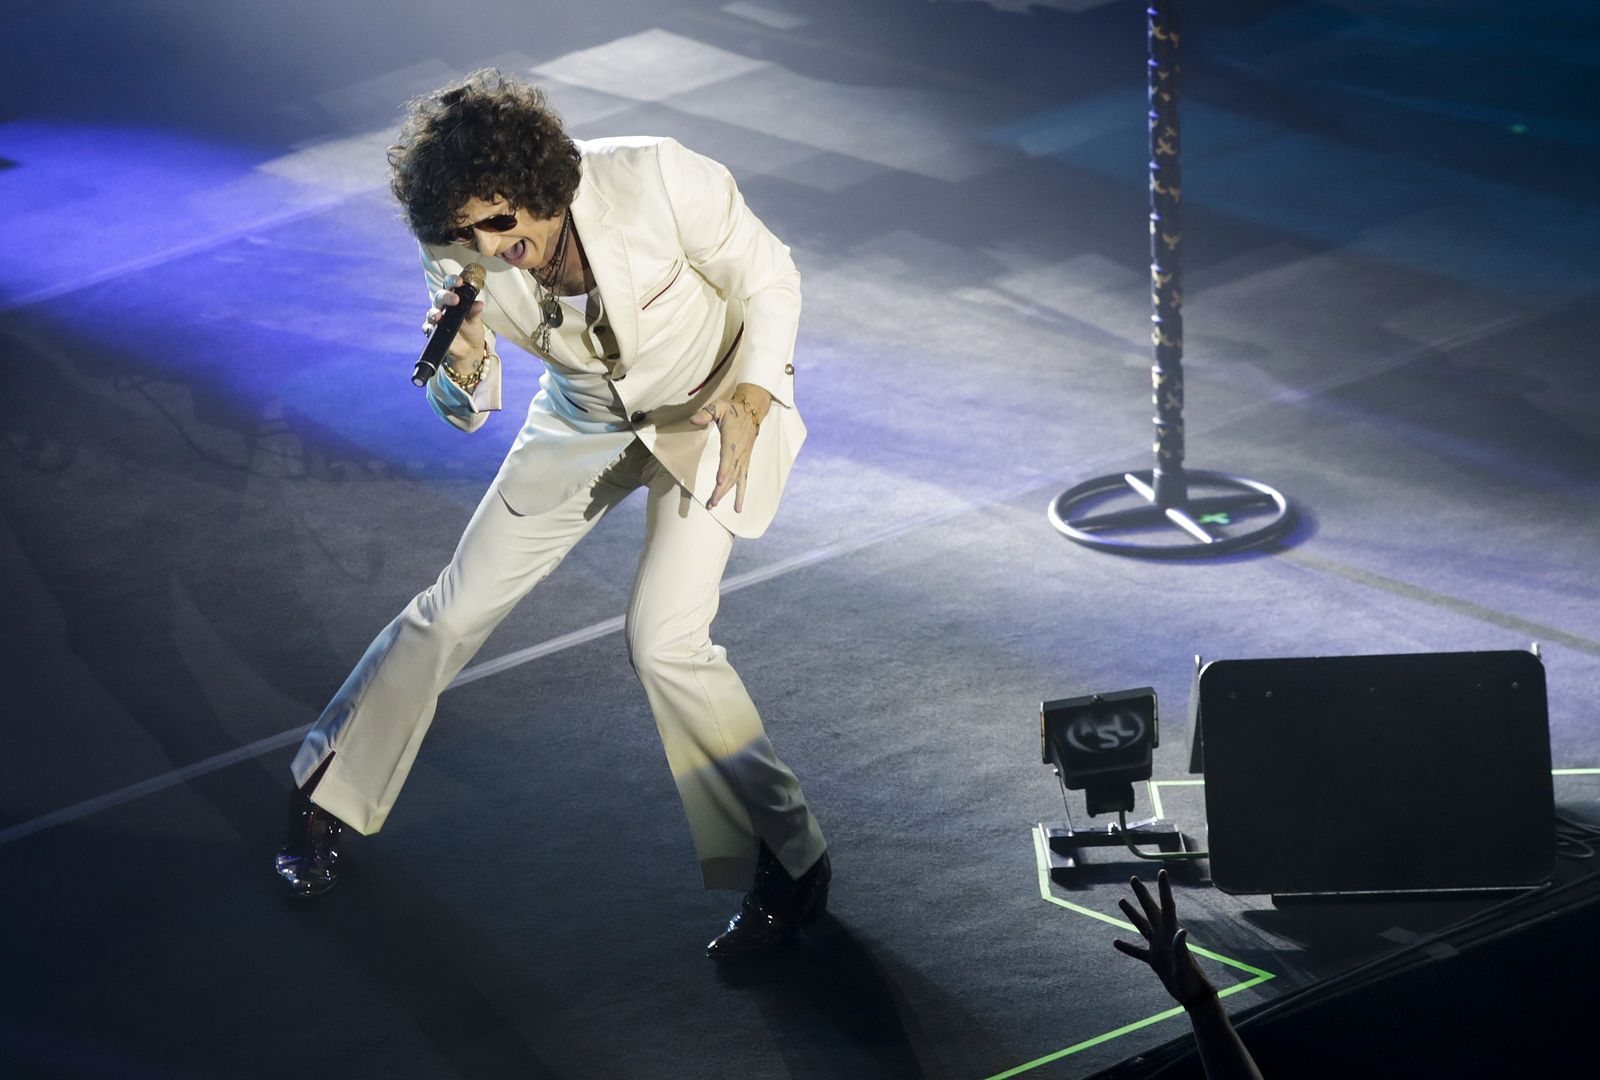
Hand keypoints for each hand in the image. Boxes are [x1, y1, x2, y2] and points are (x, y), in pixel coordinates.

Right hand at [423, 275, 487, 368]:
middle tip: (455, 300)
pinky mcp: (433, 332)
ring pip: (432, 312)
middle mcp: (443, 307)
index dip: (453, 281)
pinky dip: (429, 328)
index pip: (450, 286)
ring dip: (434, 313)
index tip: (459, 282)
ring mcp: (437, 319)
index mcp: (454, 299)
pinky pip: (428, 328)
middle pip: (440, 297)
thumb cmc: (471, 330)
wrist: (470, 350)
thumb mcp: (475, 320)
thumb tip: (479, 304)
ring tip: (439, 315)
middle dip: (446, 296)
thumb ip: (475, 311)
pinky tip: (432, 328)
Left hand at [690, 383, 769, 511]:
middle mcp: (739, 452)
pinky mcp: (745, 462)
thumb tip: (692, 420)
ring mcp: (743, 459)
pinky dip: (741, 494)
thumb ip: (705, 414)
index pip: (727, 456)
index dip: (724, 469)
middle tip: (711, 503)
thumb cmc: (732, 409)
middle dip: (721, 489)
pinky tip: (737, 508)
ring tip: (714, 506)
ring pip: (735, 480)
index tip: (719, 481)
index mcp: (732, 439)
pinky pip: (743, 480)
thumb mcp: (718, 407)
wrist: (752, 410)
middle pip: (730, 474)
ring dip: (725, 494)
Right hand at [1112, 869, 1215, 1007]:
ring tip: (1121, 901)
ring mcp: (1157, 946)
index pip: (1167, 905)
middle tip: (1133, 879)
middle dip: (1142, 894)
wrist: (1191, 995)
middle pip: (1150, 910)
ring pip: (1142, 926)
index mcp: (1171, 932)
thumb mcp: (1185, 963)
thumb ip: (1180, 947)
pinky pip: (1137, 951)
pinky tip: (1116, 942)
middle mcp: (1163, 935)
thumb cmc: (1190, 979)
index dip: (1164, 889)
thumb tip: (1181, 930)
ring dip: (1132, 914)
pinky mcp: (1153, 960)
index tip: (1162, 872)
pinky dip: (1127, 947)